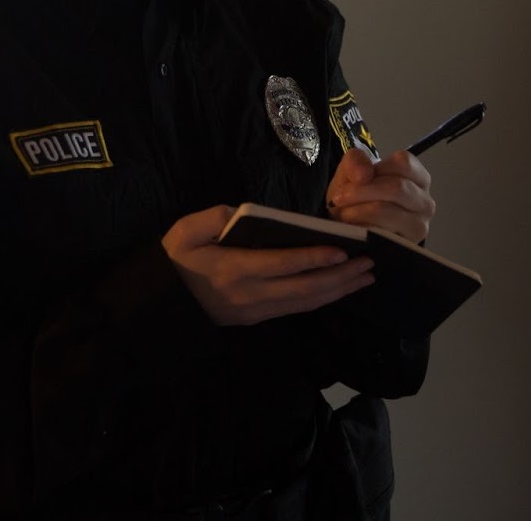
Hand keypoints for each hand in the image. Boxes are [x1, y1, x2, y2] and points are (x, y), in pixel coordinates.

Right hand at [162, 206, 374, 325]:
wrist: (161, 302)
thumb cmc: (175, 260)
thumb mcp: (185, 231)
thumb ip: (215, 218)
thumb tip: (243, 213)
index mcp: (234, 270)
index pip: (283, 265)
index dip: (314, 258)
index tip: (343, 250)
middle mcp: (251, 295)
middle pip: (304, 289)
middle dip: (340, 277)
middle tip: (369, 265)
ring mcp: (256, 310)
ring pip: (305, 303)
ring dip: (337, 291)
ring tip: (365, 278)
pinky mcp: (258, 317)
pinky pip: (296, 308)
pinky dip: (322, 299)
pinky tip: (339, 289)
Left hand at [325, 146, 434, 242]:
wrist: (352, 226)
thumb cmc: (358, 195)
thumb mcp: (353, 170)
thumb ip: (356, 161)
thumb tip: (364, 175)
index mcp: (418, 176)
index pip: (404, 164)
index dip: (376, 169)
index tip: (354, 178)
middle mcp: (424, 201)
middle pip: (397, 188)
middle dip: (362, 192)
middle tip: (339, 198)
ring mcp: (419, 225)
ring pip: (387, 211)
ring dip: (358, 211)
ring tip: (342, 213)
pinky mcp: (406, 245)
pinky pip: (381, 234)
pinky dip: (361, 229)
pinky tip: (352, 227)